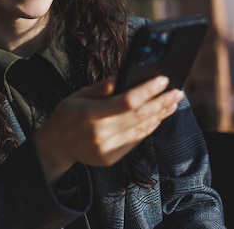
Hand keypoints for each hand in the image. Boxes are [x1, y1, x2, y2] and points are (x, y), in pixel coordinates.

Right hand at [34, 76, 183, 182]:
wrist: (56, 145)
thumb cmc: (68, 114)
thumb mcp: (79, 94)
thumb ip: (103, 87)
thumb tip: (126, 75)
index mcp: (90, 114)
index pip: (126, 101)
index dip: (147, 90)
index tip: (163, 80)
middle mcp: (100, 134)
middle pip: (139, 116)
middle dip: (161, 102)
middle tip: (177, 92)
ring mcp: (106, 148)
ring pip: (141, 130)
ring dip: (159, 115)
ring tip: (173, 103)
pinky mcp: (111, 158)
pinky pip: (135, 141)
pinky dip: (149, 128)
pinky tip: (158, 117)